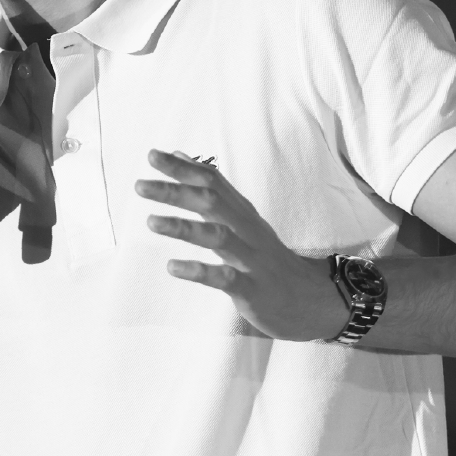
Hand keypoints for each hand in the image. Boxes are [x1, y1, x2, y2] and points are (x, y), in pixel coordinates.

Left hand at [135, 150, 342, 340]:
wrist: (314, 299)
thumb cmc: (268, 259)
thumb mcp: (243, 222)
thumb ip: (214, 192)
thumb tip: (182, 158)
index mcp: (243, 214)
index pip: (213, 182)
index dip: (184, 168)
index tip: (153, 156)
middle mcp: (247, 231)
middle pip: (212, 203)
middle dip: (176, 191)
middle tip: (140, 185)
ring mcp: (251, 260)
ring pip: (218, 237)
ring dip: (184, 227)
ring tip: (151, 222)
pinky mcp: (252, 289)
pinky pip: (224, 278)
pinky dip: (198, 270)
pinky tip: (173, 267)